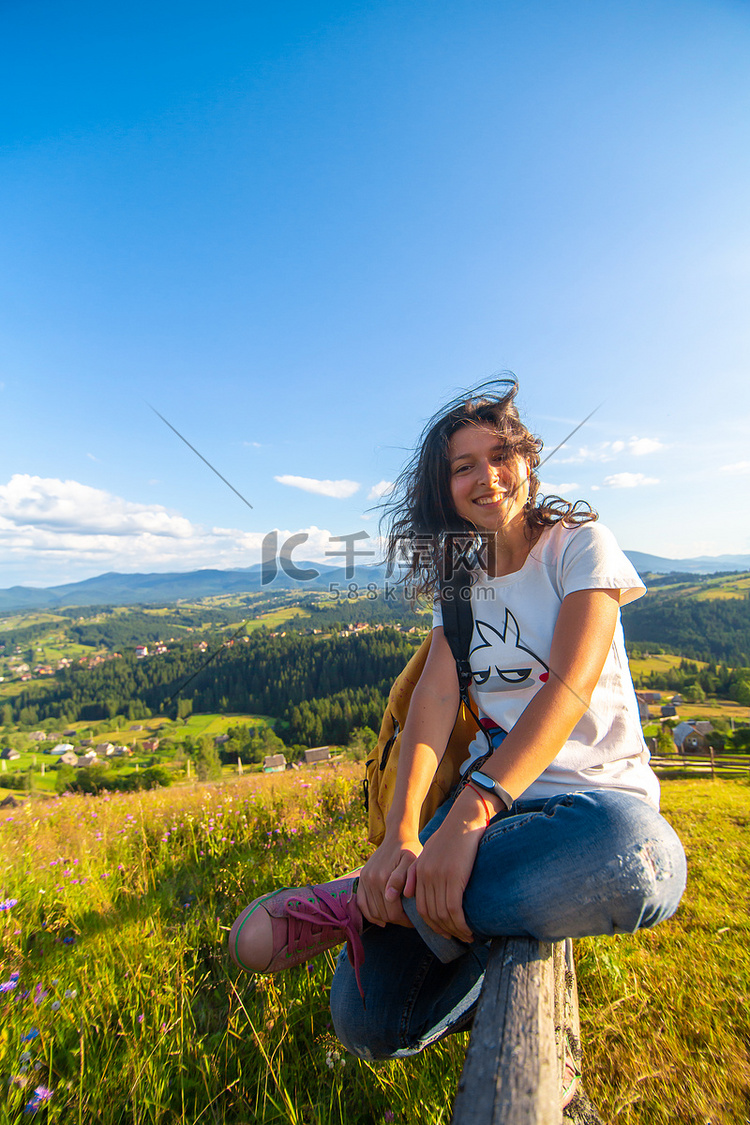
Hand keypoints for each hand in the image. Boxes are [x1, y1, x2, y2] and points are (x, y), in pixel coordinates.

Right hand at [357, 832, 422, 927]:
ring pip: (372, 912)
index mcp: (383, 877)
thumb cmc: (409, 850)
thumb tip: (390, 896)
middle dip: (397, 920)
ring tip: (399, 916)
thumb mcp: (411, 861)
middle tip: (409, 919)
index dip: (405, 920)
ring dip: (385, 918)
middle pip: (383, 914)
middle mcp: (371, 880)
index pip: (393, 913)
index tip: (415, 921)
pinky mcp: (361, 879)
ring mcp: (364, 879)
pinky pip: (361, 904)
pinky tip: (382, 920)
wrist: (397, 836)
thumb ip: (401, 878)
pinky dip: (370, 915)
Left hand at [404, 789, 486, 943]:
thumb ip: (418, 873)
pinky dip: (461, 924)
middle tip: (457, 939)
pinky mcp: (454, 877)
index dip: (432, 925)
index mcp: (419, 872)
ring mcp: (439, 877)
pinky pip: (454, 909)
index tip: (444, 932)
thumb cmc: (451, 836)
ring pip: (442, 915)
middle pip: (430, 914)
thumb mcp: (429, 853)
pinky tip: (469, 931)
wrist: (464, 820)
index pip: (421, 908)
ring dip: (455, 931)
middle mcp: (425, 876)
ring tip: (466, 937)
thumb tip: (410, 894)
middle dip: (443, 931)